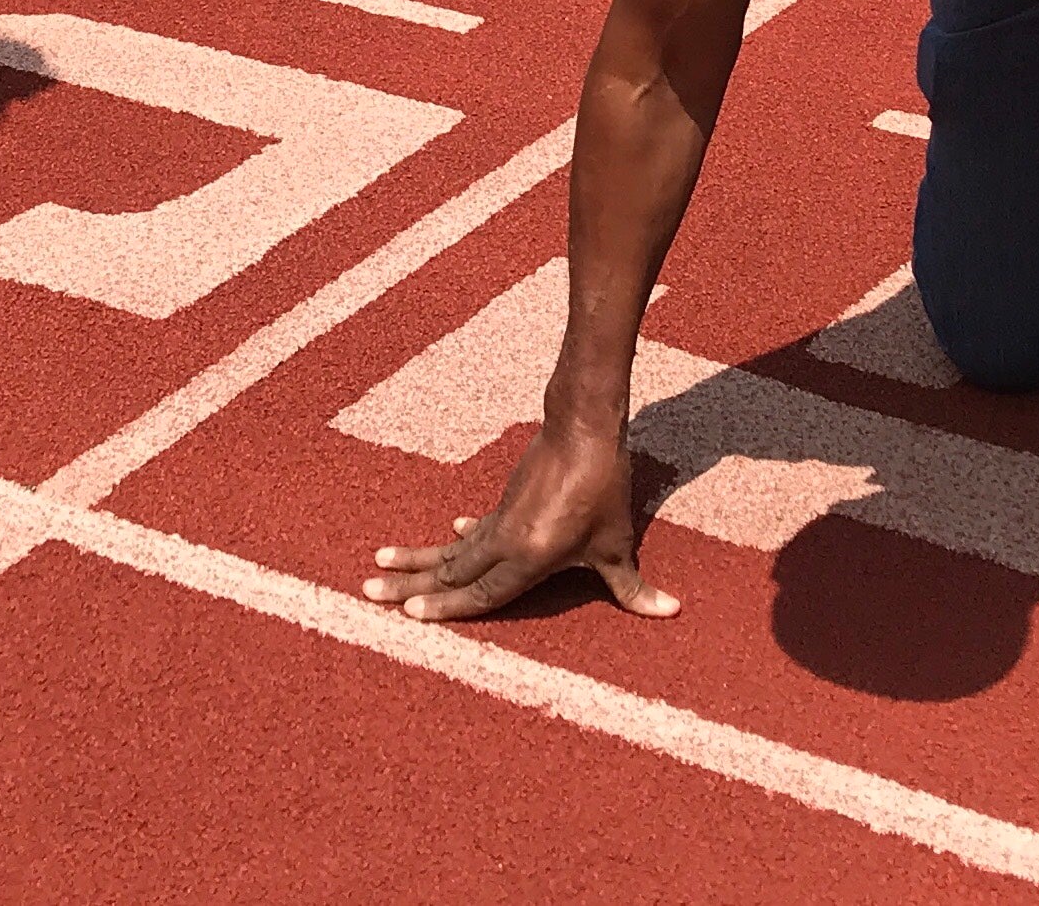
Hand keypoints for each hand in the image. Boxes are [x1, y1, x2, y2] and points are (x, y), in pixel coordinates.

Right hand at [362, 423, 676, 624]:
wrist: (584, 425)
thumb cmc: (603, 488)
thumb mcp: (617, 544)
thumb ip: (633, 587)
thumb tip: (672, 612)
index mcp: (527, 557)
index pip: (480, 593)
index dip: (444, 607)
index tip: (407, 614)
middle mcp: (503, 540)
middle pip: (449, 570)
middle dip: (407, 585)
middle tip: (366, 594)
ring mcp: (499, 519)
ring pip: (450, 549)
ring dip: (414, 560)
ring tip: (376, 565)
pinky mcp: (505, 502)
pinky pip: (470, 530)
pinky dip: (451, 539)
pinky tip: (445, 534)